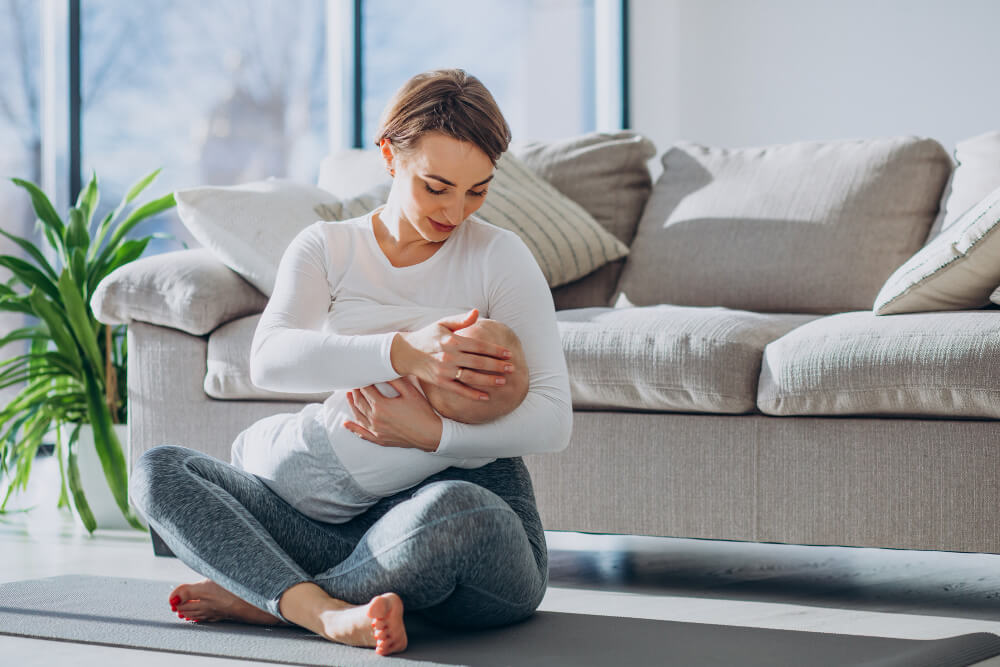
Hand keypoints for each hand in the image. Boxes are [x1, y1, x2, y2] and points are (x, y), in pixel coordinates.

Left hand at [343, 379, 442, 450]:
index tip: (362, 376)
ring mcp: (376, 430)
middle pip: (360, 402)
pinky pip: (362, 433)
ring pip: (358, 416)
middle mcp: (375, 418)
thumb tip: (386, 371)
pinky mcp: (379, 439)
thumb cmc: (422, 412)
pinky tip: (346, 424)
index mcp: (381, 405)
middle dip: (356, 391)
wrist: (430, 434)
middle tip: (354, 384)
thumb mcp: (410, 392)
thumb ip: (396, 381)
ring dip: (352, 405)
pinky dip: (353, 428)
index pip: (366, 390)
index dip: (363, 382)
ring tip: (349, 396)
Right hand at [389, 308, 514, 400]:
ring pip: (471, 377)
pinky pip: (459, 390)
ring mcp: (444, 370)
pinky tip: (486, 396)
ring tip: (503, 381)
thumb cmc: (428, 336)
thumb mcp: (442, 324)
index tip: (508, 354)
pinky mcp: (440, 382)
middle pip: (478, 362)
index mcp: (452, 340)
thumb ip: (461, 320)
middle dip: (497, 365)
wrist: (405, 352)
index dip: (495, 350)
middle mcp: (449, 356)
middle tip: (512, 368)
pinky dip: (472, 394)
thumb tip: (477, 312)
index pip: (479, 346)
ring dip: (488, 380)